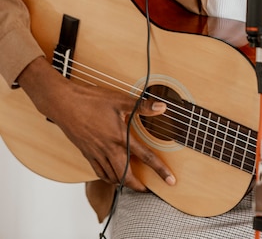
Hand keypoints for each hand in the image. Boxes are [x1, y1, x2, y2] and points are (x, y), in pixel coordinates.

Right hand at [17, 57, 175, 189]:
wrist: (63, 103)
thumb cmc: (91, 100)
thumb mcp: (120, 99)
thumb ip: (142, 106)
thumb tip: (162, 106)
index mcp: (120, 137)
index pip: (145, 157)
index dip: (159, 170)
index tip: (170, 180)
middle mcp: (109, 149)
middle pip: (126, 176)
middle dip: (137, 185)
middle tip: (146, 188)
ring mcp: (96, 152)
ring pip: (111, 176)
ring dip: (122, 182)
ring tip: (130, 182)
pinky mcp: (86, 152)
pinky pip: (98, 171)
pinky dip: (107, 176)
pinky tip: (110, 174)